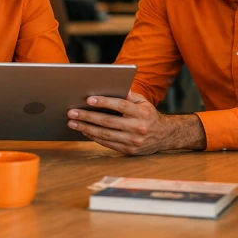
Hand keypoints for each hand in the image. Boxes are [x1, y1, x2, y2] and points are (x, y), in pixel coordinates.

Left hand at [66, 91, 205, 153]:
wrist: (165, 136)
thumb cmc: (149, 115)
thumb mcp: (144, 102)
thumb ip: (129, 95)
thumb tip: (113, 86)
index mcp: (142, 113)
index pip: (120, 106)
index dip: (104, 102)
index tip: (88, 99)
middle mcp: (138, 127)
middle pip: (108, 122)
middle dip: (88, 117)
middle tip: (72, 113)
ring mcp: (133, 141)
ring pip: (105, 135)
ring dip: (87, 129)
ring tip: (73, 123)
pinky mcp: (129, 151)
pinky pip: (108, 144)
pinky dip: (94, 137)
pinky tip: (84, 131)